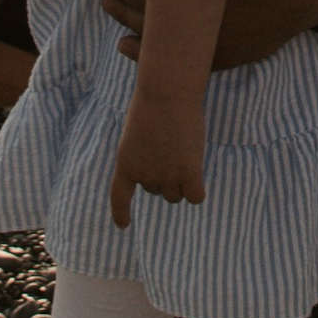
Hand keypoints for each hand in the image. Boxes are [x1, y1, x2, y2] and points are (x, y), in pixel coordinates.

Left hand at [111, 88, 206, 221]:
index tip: (124, 225)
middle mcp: (145, 175)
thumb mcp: (138, 132)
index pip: (119, 197)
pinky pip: (195, 197)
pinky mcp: (189, 173)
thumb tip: (166, 175)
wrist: (167, 92)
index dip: (121, 213)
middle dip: (164, 176)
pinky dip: (196, 192)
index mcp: (125, 163)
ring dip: (181, 182)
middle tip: (172, 148)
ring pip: (175, 195)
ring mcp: (167, 176)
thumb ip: (145, 155)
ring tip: (186, 155)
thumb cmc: (152, 103)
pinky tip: (198, 183)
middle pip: (157, 190)